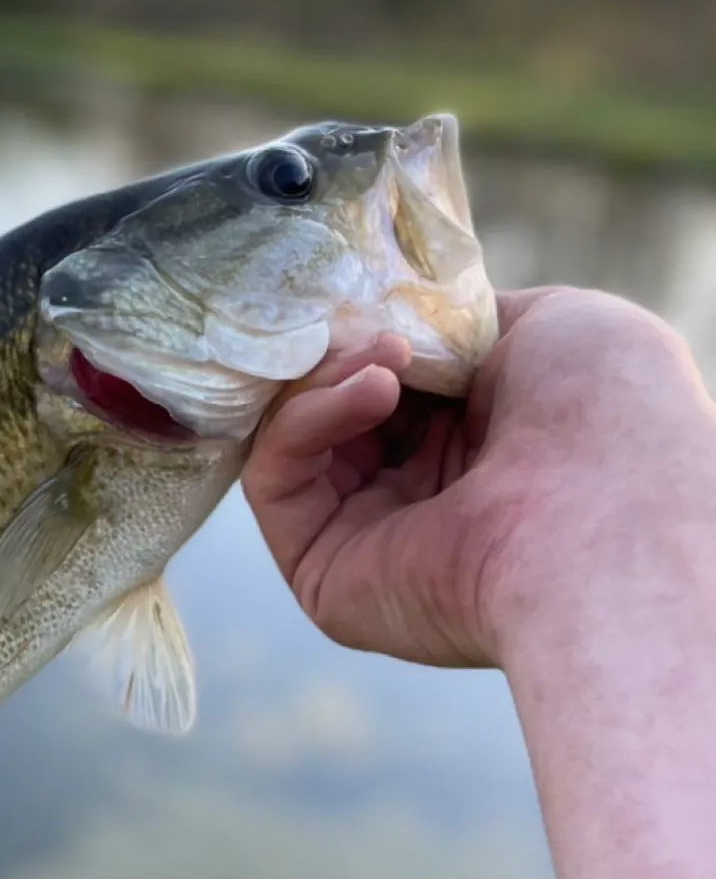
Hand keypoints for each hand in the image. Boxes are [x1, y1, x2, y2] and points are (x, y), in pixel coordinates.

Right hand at [242, 286, 715, 668]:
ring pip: (293, 443)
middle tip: (380, 326)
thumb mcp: (544, 325)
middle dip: (341, 353)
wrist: (603, 507)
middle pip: (331, 411)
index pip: (390, 385)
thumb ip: (456, 323)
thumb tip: (388, 321)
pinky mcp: (320, 577)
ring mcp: (365, 544)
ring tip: (389, 360)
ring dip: (327, 379)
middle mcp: (421, 504)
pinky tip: (371, 390)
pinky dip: (304, 422)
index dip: (372, 334)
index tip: (384, 301)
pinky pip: (275, 484)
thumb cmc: (601, 416)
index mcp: (481, 453)